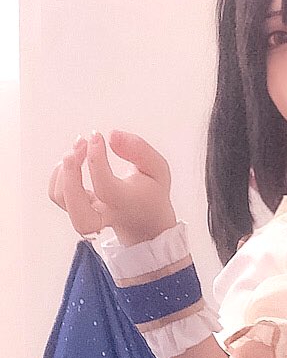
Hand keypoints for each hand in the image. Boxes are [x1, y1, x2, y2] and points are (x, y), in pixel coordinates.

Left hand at [48, 130, 177, 246]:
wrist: (145, 221)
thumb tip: (111, 135)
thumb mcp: (157, 169)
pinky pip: (57, 195)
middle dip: (70, 179)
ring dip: (64, 170)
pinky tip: (74, 162)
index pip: (105, 187)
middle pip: (80, 215)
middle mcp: (105, 214)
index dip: (96, 159)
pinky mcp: (76, 210)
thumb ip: (140, 150)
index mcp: (126, 204)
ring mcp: (88, 214)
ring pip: (63, 200)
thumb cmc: (150, 193)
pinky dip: (58, 174)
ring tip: (78, 151)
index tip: (97, 136)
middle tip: (74, 153)